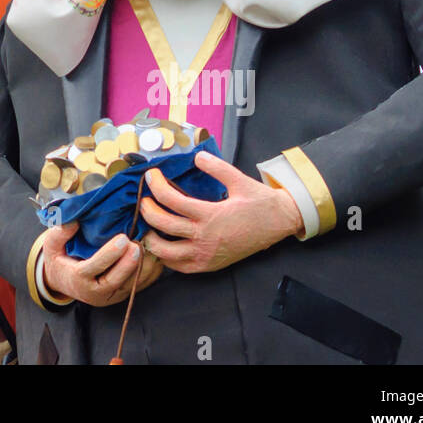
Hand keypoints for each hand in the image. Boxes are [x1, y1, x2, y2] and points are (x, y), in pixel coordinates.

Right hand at [41, 222, 163, 306]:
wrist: (64, 283)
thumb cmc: (59, 260)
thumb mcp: (52, 246)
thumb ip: (59, 233)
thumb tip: (73, 220)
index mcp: (77, 278)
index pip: (95, 267)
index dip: (109, 254)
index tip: (123, 238)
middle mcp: (94, 292)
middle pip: (116, 280)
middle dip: (129, 263)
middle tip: (140, 244)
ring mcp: (110, 296)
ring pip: (130, 285)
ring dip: (143, 267)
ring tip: (151, 246)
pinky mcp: (121, 296)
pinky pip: (138, 287)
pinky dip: (149, 273)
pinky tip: (155, 256)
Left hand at [139, 152, 303, 273]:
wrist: (278, 224)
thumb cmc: (258, 202)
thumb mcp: (238, 179)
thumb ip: (215, 166)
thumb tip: (196, 156)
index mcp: (210, 215)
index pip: (171, 200)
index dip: (156, 186)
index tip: (150, 176)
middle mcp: (204, 237)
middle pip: (162, 225)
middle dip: (147, 210)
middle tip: (144, 199)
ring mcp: (206, 255)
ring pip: (165, 252)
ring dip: (152, 237)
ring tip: (149, 224)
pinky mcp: (209, 265)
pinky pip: (179, 267)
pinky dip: (166, 257)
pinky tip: (163, 243)